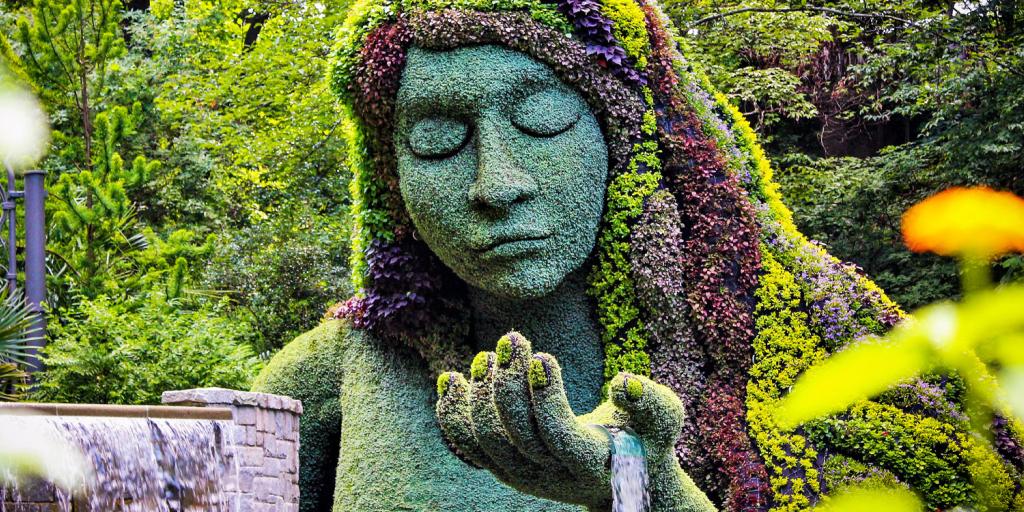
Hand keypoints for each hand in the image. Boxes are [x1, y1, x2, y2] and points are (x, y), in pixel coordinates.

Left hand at [435, 332, 714, 511]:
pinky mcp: (503, 465)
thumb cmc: (645, 437)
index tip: (543, 354)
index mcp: (590, 464)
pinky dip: (453, 414)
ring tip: (486, 356)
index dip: (546, 398)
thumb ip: (651, 402)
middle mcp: (550, 475)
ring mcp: (522, 474)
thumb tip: (626, 382)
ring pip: (486, 441)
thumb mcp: (662, 419)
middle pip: (515, 435)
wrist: (620, 476)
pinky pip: (468, 444)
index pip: (558, 436)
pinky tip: (450, 379)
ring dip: (480, 395)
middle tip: (512, 338)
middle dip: (509, 384)